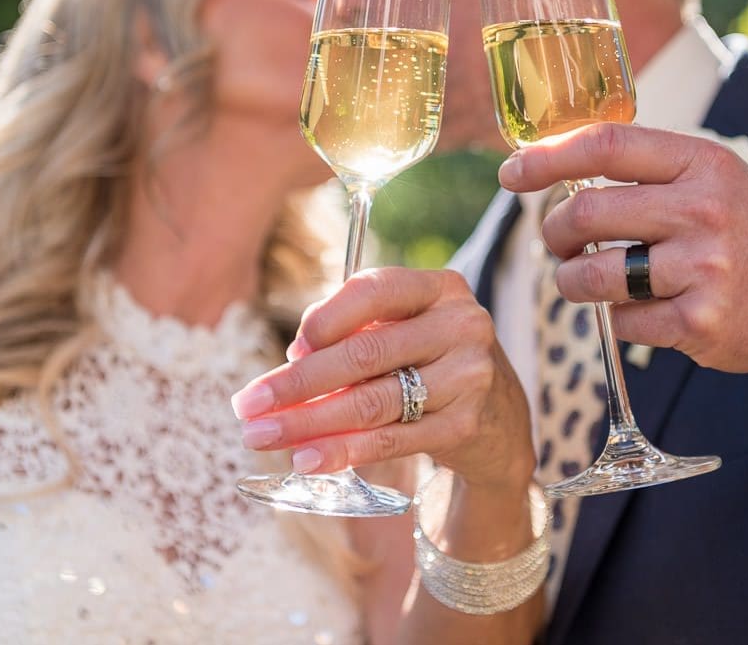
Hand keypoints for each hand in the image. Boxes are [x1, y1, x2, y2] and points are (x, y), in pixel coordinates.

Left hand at [230, 268, 534, 491]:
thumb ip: (355, 333)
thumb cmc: (431, 363)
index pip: (373, 290)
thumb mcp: (405, 330)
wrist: (500, 421)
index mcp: (440, 288)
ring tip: (261, 437)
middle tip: (247, 405)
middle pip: (364, 354)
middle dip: (295, 383)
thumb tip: (291, 361)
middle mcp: (461, 325)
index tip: (288, 350)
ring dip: (308, 423)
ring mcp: (468, 376)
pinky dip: (343, 451)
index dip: (324, 318)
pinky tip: (306, 460)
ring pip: (371, 402)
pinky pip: (391, 439)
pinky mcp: (465, 425)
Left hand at [499, 122, 747, 423]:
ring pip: (593, 275)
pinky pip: (623, 321)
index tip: (512, 172)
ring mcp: (702, 269)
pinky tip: (639, 310)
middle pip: (587, 214)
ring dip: (570, 282)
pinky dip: (617, 319)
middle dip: (554, 232)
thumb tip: (559, 167)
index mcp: (702, 163)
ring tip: (577, 281)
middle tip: (555, 242)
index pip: (607, 145)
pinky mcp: (700, 322)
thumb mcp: (718, 181)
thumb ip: (651, 171)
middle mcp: (702, 210)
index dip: (548, 157)